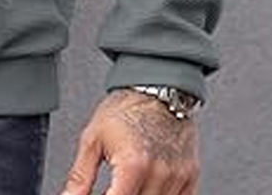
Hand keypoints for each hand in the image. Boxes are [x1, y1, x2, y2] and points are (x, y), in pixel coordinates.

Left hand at [59, 88, 200, 194]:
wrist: (159, 87)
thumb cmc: (126, 108)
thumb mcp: (93, 138)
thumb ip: (80, 176)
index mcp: (132, 164)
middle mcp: (159, 174)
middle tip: (113, 186)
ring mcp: (178, 178)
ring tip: (126, 184)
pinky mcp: (191, 177)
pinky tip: (146, 188)